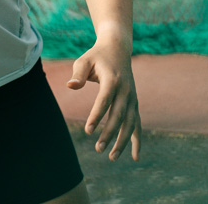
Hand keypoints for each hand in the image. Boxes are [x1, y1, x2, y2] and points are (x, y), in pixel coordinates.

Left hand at [66, 39, 140, 160]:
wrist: (117, 49)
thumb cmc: (96, 56)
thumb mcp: (84, 60)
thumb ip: (77, 73)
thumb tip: (70, 86)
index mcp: (113, 79)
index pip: (104, 100)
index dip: (97, 116)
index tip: (88, 131)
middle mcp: (126, 90)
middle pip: (118, 115)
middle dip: (109, 133)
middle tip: (98, 148)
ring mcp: (132, 98)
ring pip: (130, 123)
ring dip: (123, 141)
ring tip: (112, 157)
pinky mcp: (134, 103)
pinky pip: (137, 124)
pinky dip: (137, 140)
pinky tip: (135, 157)